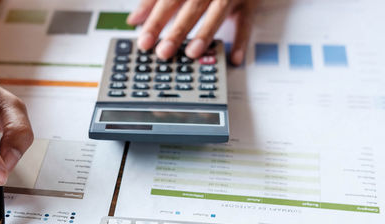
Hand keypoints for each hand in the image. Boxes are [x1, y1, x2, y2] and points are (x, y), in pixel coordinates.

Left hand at [128, 0, 258, 64]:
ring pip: (219, 11)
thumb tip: (134, 19)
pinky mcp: (250, 3)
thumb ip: (154, 1)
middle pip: (192, 6)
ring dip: (205, 32)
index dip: (154, 20)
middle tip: (163, 52)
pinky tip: (232, 58)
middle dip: (177, 29)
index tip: (144, 41)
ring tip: (191, 53)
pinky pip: (246, 22)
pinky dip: (241, 40)